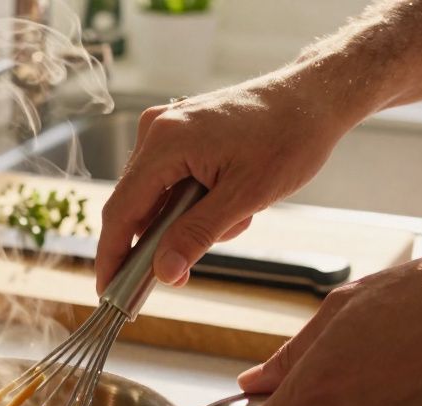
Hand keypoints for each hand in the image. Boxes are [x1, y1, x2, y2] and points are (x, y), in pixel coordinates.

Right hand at [95, 74, 358, 290]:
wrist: (314, 96)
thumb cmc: (289, 137)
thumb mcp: (245, 196)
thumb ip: (197, 235)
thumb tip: (163, 273)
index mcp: (165, 142)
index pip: (121, 211)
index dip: (112, 256)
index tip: (108, 292)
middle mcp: (155, 131)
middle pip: (135, 206)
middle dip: (164, 239)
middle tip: (188, 268)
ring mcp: (165, 129)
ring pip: (157, 198)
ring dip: (188, 220)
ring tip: (237, 214)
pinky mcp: (178, 132)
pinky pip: (170, 182)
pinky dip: (194, 202)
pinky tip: (229, 197)